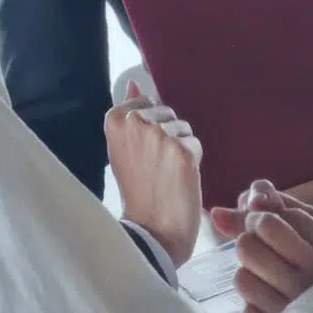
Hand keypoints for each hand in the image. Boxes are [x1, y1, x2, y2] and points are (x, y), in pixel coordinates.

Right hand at [105, 92, 205, 261]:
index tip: (141, 154)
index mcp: (116, 119)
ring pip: (184, 129)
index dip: (151, 128)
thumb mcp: (123, 147)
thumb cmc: (138, 190)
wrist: (151, 229)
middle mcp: (135, 121)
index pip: (146, 102)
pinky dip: (193, 162)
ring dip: (182, 150)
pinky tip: (179, 179)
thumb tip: (136, 84)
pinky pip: (196, 144)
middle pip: (168, 114)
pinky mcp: (181, 150)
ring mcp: (158, 135)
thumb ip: (130, 113)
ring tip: (166, 174)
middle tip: (155, 167)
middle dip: (169, 137)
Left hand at [219, 184, 312, 312]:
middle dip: (249, 243)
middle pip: (246, 245)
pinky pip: (246, 310)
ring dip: (250, 274)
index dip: (256, 218)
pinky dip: (255, 305)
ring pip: (240, 277)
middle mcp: (307, 283)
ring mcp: (291, 311)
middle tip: (267, 253)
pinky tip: (273, 304)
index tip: (264, 224)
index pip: (267, 222)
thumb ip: (274, 207)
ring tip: (271, 279)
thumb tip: (216, 213)